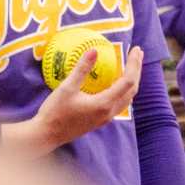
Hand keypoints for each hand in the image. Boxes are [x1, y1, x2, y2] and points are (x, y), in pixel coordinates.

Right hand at [9, 46, 143, 156]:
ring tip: (131, 65)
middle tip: (137, 52)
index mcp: (104, 103)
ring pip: (127, 98)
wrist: (47, 135)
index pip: (128, 81)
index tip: (136, 49)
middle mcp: (109, 112)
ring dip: (132, 81)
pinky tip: (116, 82)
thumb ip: (82, 69)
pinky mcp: (100, 120)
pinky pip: (119, 103)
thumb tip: (94, 50)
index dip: (134, 64)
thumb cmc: (55, 111)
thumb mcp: (67, 87)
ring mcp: (106, 118)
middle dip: (137, 70)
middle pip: (132, 89)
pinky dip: (123, 89)